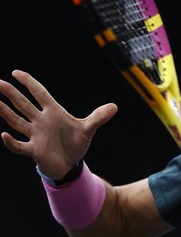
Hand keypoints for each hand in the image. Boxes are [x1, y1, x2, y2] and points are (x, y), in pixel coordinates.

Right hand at [0, 70, 117, 178]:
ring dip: (5, 112)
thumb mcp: (88, 129)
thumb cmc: (75, 143)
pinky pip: (20, 145)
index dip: (29, 83)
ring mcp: (35, 135)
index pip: (39, 94)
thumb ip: (98, 117)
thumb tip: (114, 106)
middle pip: (23, 104)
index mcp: (53, 112)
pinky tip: (3, 135)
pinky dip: (12, 142)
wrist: (71, 163)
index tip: (16, 72)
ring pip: (17, 121)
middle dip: (11, 93)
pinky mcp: (34, 150)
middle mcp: (41, 121)